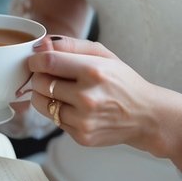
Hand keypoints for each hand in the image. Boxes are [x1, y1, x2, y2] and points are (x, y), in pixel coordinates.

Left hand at [27, 35, 181, 155]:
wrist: (145, 115)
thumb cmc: (123, 81)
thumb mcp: (103, 55)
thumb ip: (71, 45)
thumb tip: (42, 43)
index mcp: (93, 71)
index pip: (48, 62)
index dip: (36, 59)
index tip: (36, 60)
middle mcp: (87, 97)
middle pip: (41, 83)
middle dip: (39, 76)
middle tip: (49, 75)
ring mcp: (84, 120)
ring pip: (42, 103)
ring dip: (44, 94)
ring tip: (59, 90)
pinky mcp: (81, 136)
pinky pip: (54, 120)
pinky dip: (58, 111)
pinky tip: (74, 106)